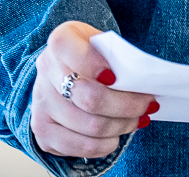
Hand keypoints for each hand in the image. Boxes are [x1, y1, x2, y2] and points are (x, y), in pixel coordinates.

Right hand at [29, 20, 157, 160]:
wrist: (66, 71)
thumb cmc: (93, 56)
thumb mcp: (103, 44)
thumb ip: (117, 57)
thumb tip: (143, 82)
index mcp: (61, 42)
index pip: (74, 53)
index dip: (95, 66)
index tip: (117, 78)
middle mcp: (46, 71)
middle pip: (89, 98)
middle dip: (127, 105)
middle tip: (147, 105)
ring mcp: (41, 104)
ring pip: (89, 126)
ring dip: (121, 126)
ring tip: (136, 120)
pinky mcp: (43, 131)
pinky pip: (80, 146)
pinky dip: (105, 144)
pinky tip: (116, 136)